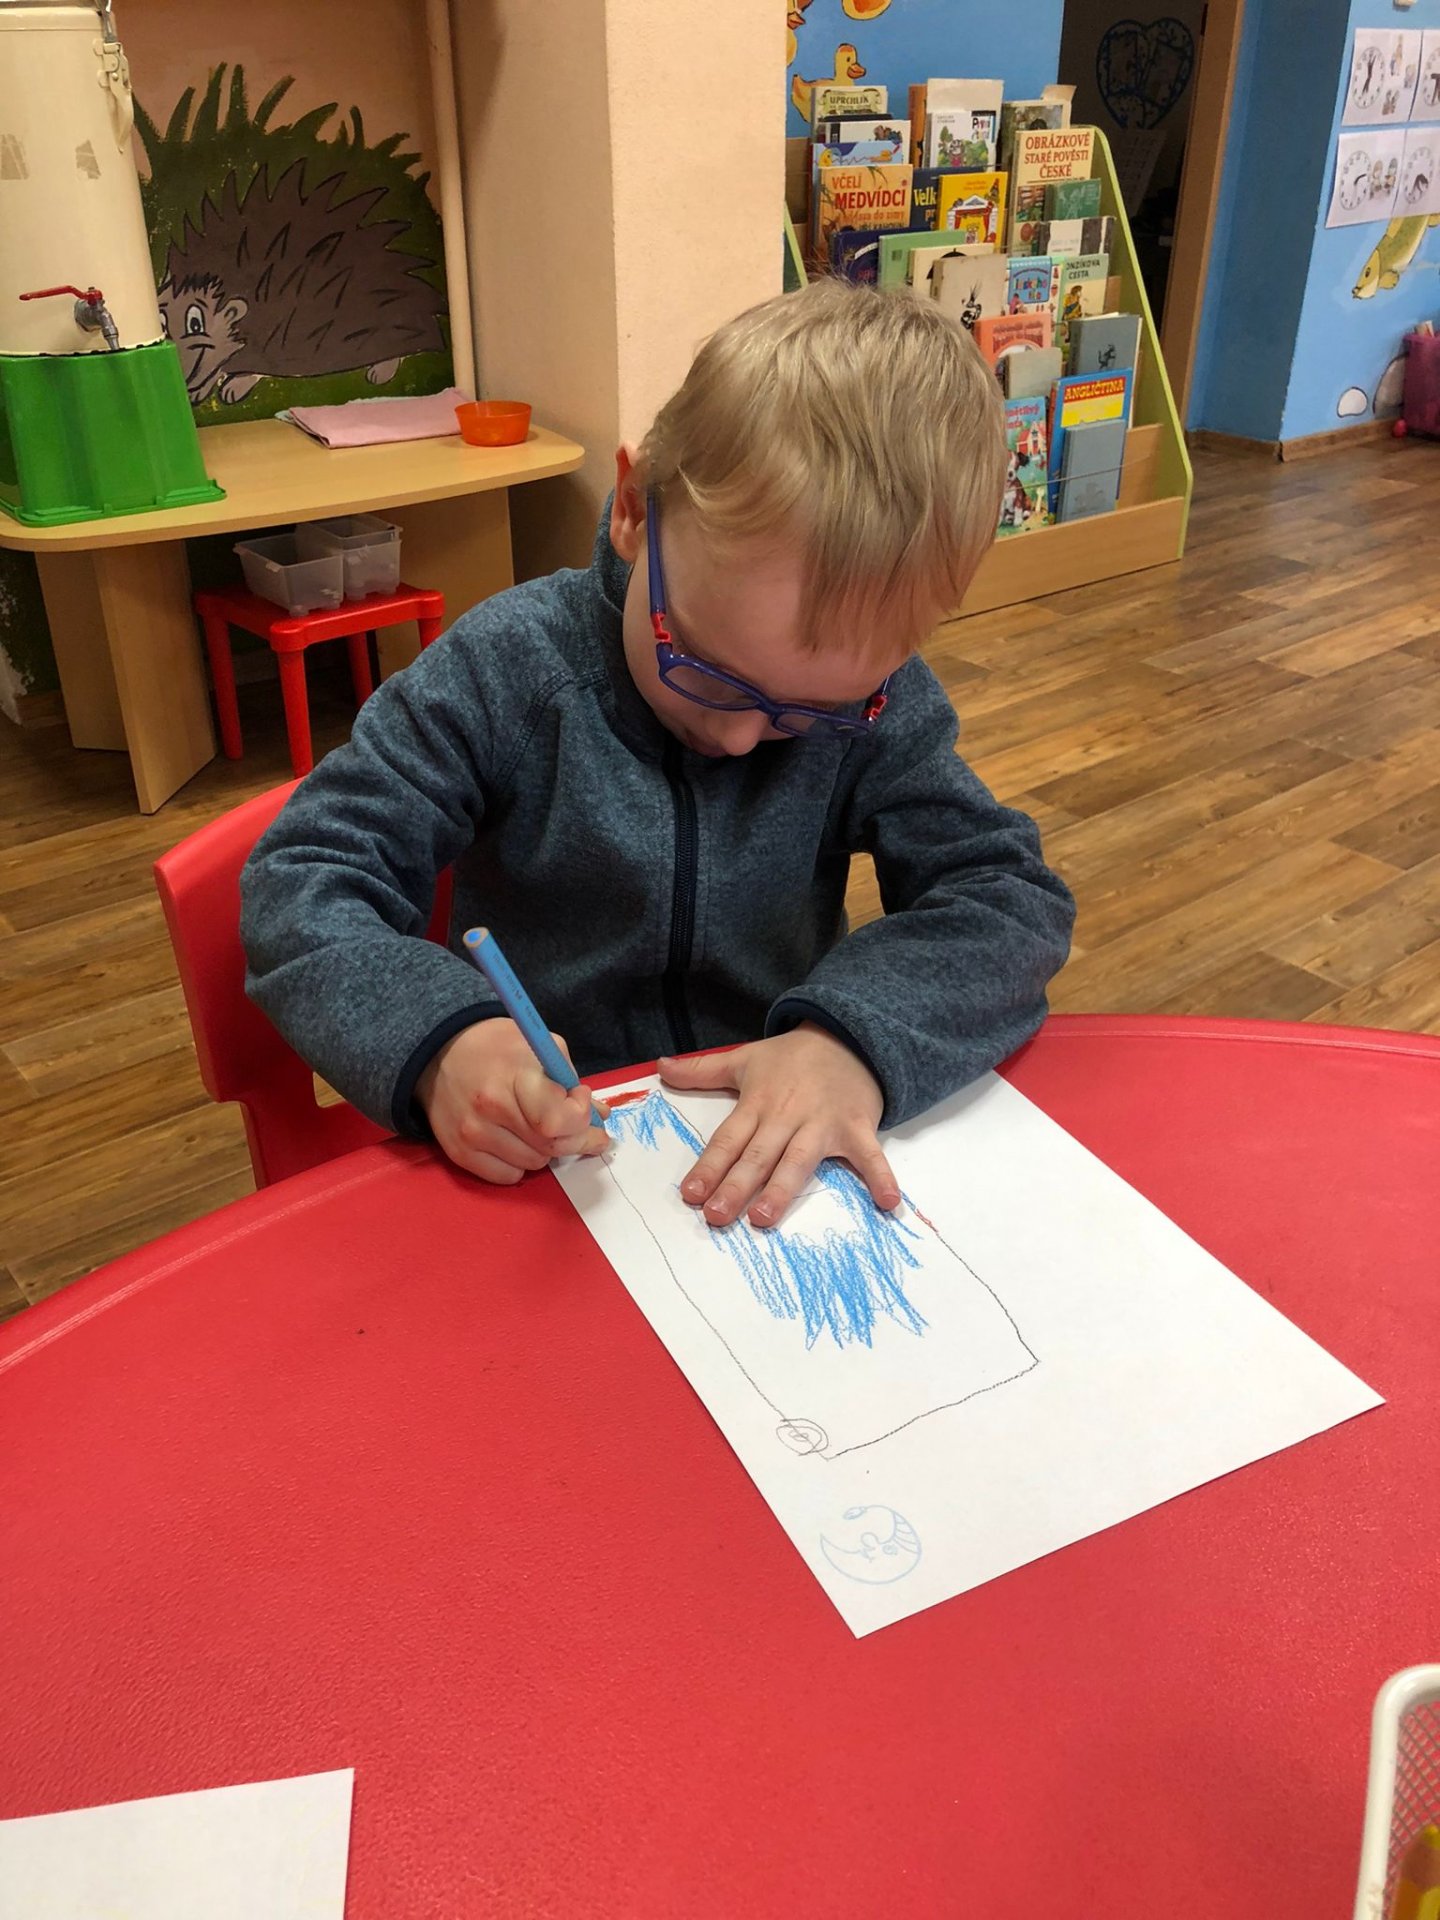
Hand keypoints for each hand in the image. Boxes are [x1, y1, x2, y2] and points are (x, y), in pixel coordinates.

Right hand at [416, 1019, 608, 1183]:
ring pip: (533, 1165)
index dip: (580, 1116)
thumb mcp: (541, 1046)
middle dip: (574, 1137)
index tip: (579, 1100)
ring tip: (537, 1126)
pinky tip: (516, 1141)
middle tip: (578, 1126)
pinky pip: (507, 1176)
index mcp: (514, 1077)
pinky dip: (519, 1164)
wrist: (440, 1052)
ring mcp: (472, 1135)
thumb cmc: (498, 1047)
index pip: (558, 1121)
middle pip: (551, 1147)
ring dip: (545, 1150)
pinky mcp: (459, 1154)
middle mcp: (490, 1110)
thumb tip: (599, 1116)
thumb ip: (571, 1081)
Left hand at [658, 1023, 899, 1230]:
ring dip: (783, 1188)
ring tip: (764, 1217)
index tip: (691, 1195)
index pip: (728, 1140)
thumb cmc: (792, 1057)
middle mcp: (787, 1117)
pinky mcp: (856, 1129)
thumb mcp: (744, 1058)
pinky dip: (881, 1177)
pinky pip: (870, 1156)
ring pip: (799, 1160)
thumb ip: (701, 1070)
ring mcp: (823, 1124)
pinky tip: (887, 1203)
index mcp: (758, 1104)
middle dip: (736, 1186)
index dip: (709, 1167)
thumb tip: (659, 1067)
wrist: (848, 1036)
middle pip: (757, 1155)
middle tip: (717, 1216)